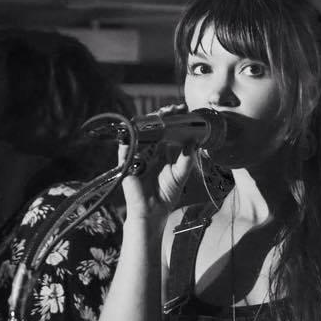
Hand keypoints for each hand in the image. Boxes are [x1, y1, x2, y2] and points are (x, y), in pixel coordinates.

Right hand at [119, 104, 194, 218]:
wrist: (152, 212)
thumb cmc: (166, 195)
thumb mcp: (180, 175)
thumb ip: (187, 159)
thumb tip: (194, 142)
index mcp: (163, 154)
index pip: (168, 132)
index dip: (174, 121)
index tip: (182, 110)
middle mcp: (150, 152)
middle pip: (154, 129)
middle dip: (163, 117)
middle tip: (173, 108)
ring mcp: (138, 156)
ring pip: (141, 133)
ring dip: (149, 122)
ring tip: (160, 115)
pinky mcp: (126, 164)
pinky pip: (125, 148)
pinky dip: (129, 137)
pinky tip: (138, 128)